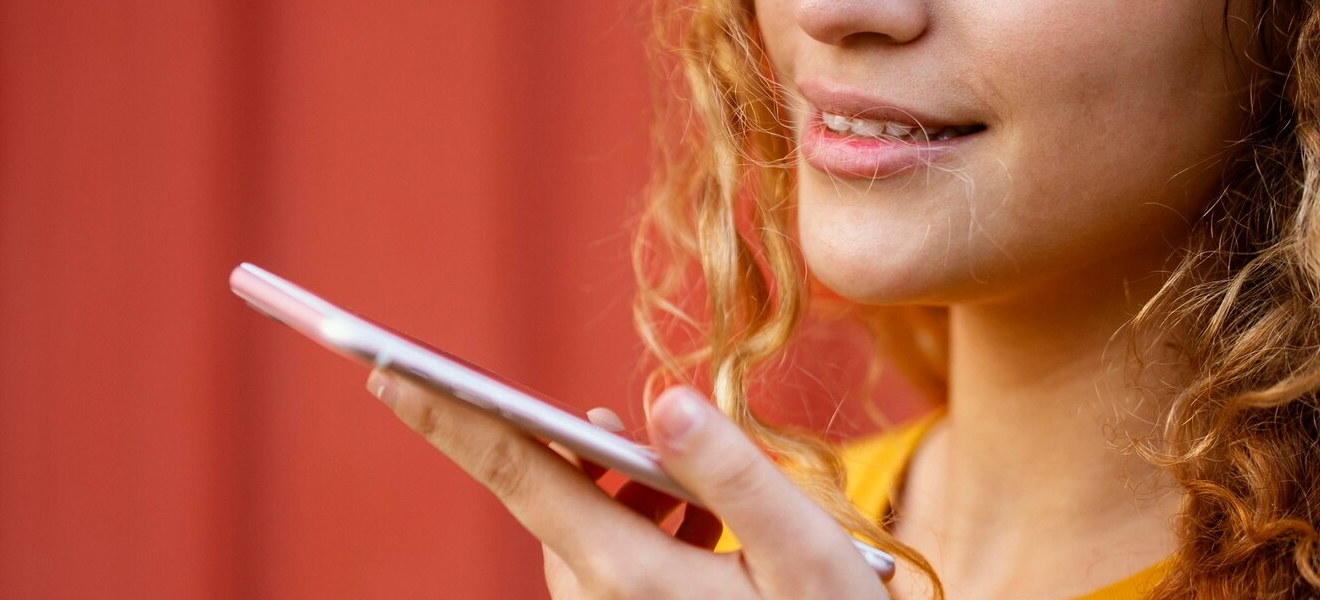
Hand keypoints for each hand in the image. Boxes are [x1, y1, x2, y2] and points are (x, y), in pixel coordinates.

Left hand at [366, 369, 891, 598]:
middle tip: (609, 426)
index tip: (387, 369)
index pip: (519, 475)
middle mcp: (601, 597)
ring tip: (684, 488)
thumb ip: (734, 475)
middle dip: (567, 445)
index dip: (449, 418)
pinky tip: (696, 524)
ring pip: (582, 523)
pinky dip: (637, 520)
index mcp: (629, 573)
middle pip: (549, 493)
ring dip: (619, 485)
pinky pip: (608, 552)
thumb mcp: (805, 555)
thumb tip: (663, 400)